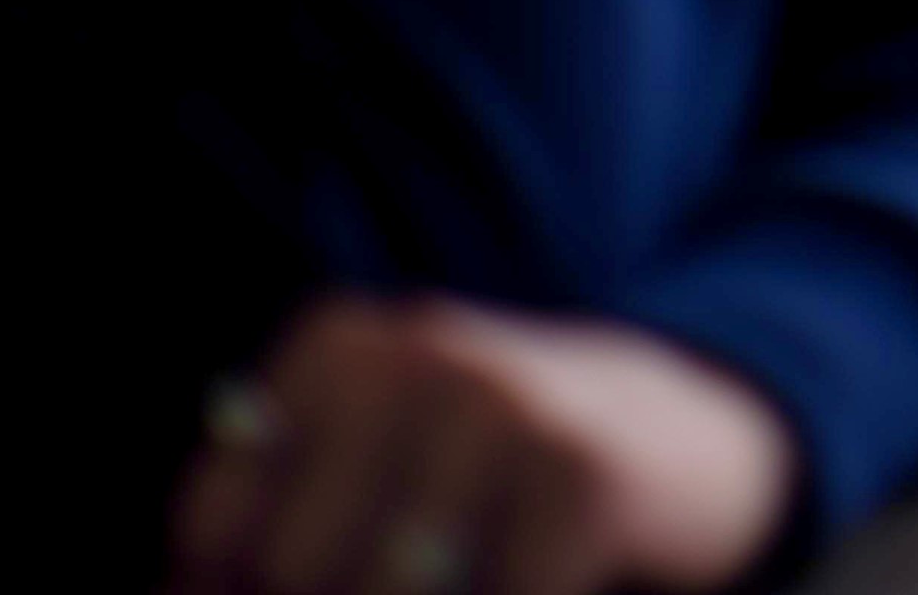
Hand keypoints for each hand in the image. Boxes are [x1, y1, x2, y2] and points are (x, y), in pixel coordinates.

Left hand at [166, 294, 793, 594]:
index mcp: (341, 346)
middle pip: (294, 572)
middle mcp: (416, 356)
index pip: (214, 526)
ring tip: (471, 574)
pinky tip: (540, 580)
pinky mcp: (580, 475)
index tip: (291, 591)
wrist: (703, 432)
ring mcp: (502, 408)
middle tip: (427, 576)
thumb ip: (274, 531)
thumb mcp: (381, 464)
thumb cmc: (503, 477)